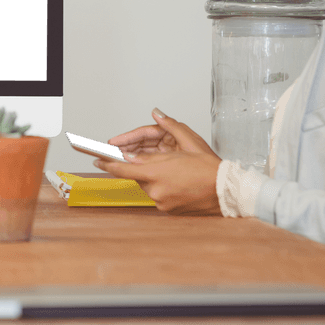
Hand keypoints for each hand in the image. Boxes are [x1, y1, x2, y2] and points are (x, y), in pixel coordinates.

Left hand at [94, 108, 222, 215]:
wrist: (227, 192)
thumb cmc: (210, 168)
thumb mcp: (189, 142)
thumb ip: (169, 127)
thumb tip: (156, 114)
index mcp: (156, 172)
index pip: (123, 168)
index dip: (108, 163)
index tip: (97, 159)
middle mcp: (155, 189)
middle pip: (139, 175)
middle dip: (146, 167)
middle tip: (164, 162)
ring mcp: (161, 201)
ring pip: (149, 185)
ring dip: (157, 178)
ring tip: (178, 173)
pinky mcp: (168, 210)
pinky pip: (159, 196)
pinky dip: (165, 188)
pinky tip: (180, 183)